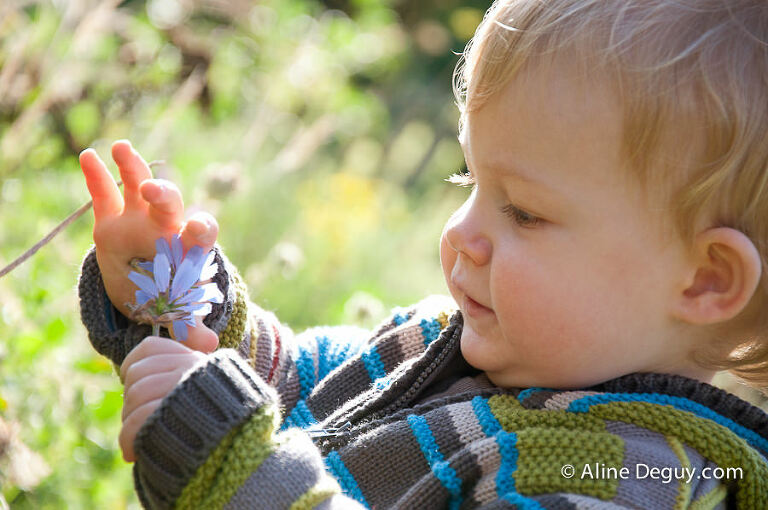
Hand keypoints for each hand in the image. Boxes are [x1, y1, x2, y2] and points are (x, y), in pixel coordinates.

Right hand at [80, 140, 218, 318]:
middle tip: (153, 188)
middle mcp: (165, 227)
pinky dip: (97, 175)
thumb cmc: (168, 296)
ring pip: (139, 188)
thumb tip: (210, 347)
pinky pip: (105, 195)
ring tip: (122, 148)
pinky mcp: (113, 220)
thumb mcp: (178, 312)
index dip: (201, 227)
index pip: (200, 232)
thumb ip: (191, 327)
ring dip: (133, 167)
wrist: (147, 287)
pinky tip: (88, 155)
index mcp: (186, 248)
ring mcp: (139, 220)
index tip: (198, 226)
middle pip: (170, 204)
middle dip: (164, 194)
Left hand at [119, 334, 214, 461]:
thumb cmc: (226, 423)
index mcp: (197, 361)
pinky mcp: (170, 414)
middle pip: (138, 372)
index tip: (129, 381)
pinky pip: (137, 419)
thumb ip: (186, 378)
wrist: (244, 445)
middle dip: (130, 398)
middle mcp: (191, 368)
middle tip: (137, 419)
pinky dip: (128, 438)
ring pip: (136, 394)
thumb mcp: (212, 390)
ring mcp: (182, 388)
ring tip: (137, 439)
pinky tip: (132, 453)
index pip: (151, 347)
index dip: (133, 364)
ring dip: (130, 420)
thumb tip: (147, 372)